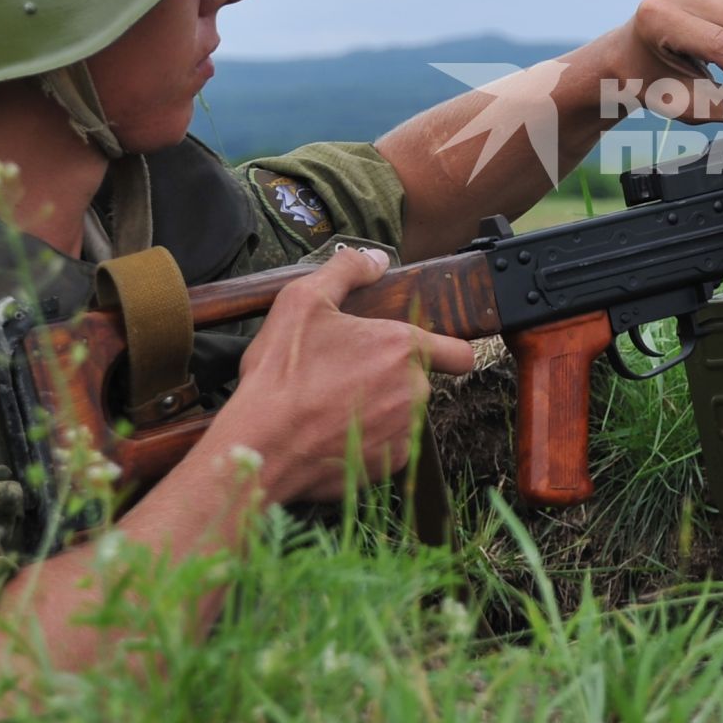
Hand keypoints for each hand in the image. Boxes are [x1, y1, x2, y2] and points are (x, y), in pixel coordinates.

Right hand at [212, 247, 475, 503]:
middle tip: (348, 373)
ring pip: (404, 412)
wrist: (261, 445)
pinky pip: (389, 444)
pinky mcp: (390, 463)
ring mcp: (405, 430)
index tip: (425, 352)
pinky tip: (333, 431)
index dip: (447, 349)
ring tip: (334, 403)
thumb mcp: (303, 300)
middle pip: (420, 380)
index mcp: (403, 347)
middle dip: (393, 376)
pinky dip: (368, 438)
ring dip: (380, 407)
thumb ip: (347, 269)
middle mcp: (415, 390)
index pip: (460, 352)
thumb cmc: (282, 373)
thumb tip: (377, 258)